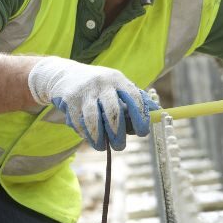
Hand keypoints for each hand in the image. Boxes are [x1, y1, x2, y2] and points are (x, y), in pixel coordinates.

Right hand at [28, 56, 158, 150]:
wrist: (64, 75)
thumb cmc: (100, 86)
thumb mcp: (117, 86)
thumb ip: (136, 99)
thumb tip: (158, 113)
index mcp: (118, 80)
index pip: (134, 98)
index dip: (140, 117)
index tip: (143, 132)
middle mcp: (102, 83)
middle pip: (113, 112)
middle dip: (118, 134)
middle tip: (120, 146)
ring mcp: (84, 91)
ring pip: (94, 120)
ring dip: (99, 138)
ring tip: (102, 147)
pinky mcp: (69, 101)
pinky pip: (79, 123)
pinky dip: (85, 134)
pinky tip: (89, 137)